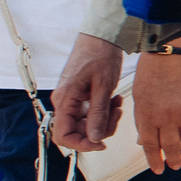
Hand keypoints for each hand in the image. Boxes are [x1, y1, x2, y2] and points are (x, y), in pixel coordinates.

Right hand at [52, 33, 126, 151]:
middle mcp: (64, 101)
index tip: (100, 143)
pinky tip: (114, 99)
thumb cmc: (100, 54)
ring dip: (104, 118)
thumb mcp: (104, 86)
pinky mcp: (79, 95)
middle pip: (77, 131)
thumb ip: (98, 114)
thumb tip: (94, 139)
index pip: (63, 136)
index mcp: (65, 100)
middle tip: (116, 114)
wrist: (102, 36)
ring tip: (117, 103)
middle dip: (100, 128)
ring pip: (86, 123)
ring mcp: (71, 99)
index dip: (81, 145)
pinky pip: (89, 112)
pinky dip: (103, 110)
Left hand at [134, 51, 180, 172]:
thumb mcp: (139, 95)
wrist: (170, 51)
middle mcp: (162, 116)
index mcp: (145, 115)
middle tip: (173, 167)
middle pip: (167, 146)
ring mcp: (179, 111)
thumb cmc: (152, 69)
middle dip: (170, 159)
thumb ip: (141, 119)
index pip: (149, 144)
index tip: (157, 168)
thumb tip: (143, 138)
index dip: (153, 159)